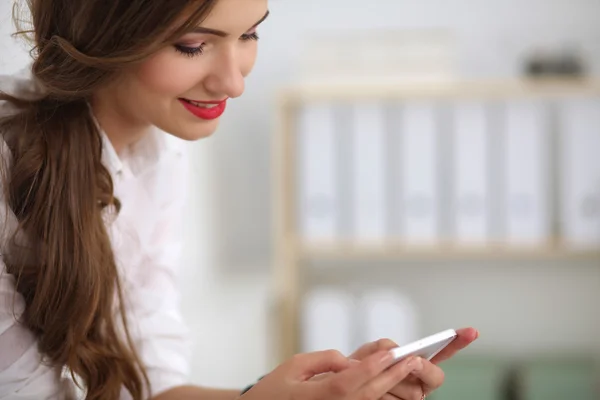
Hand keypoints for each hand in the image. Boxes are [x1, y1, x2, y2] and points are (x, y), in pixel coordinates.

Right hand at [240, 349, 423, 399]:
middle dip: (390, 377)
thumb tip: (349, 360)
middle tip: (411, 360)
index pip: (347, 381)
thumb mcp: (293, 366)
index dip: (370, 368)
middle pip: (365, 395)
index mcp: (313, 395)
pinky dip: (378, 396)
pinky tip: (391, 384)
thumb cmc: (274, 389)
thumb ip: (323, 360)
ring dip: (390, 387)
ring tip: (407, 370)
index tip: (390, 353)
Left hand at [348, 327, 479, 398]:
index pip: (442, 353)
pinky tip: (378, 393)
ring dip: (393, 384)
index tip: (471, 331)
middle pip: (435, 376)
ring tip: (374, 383)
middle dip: (422, 368)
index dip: (457, 342)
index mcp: (416, 363)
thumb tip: (394, 352)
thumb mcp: (368, 352)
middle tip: (411, 362)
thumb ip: (382, 348)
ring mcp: (411, 397)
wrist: (343, 388)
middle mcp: (419, 382)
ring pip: (414, 391)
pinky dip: (386, 396)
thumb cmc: (358, 368)